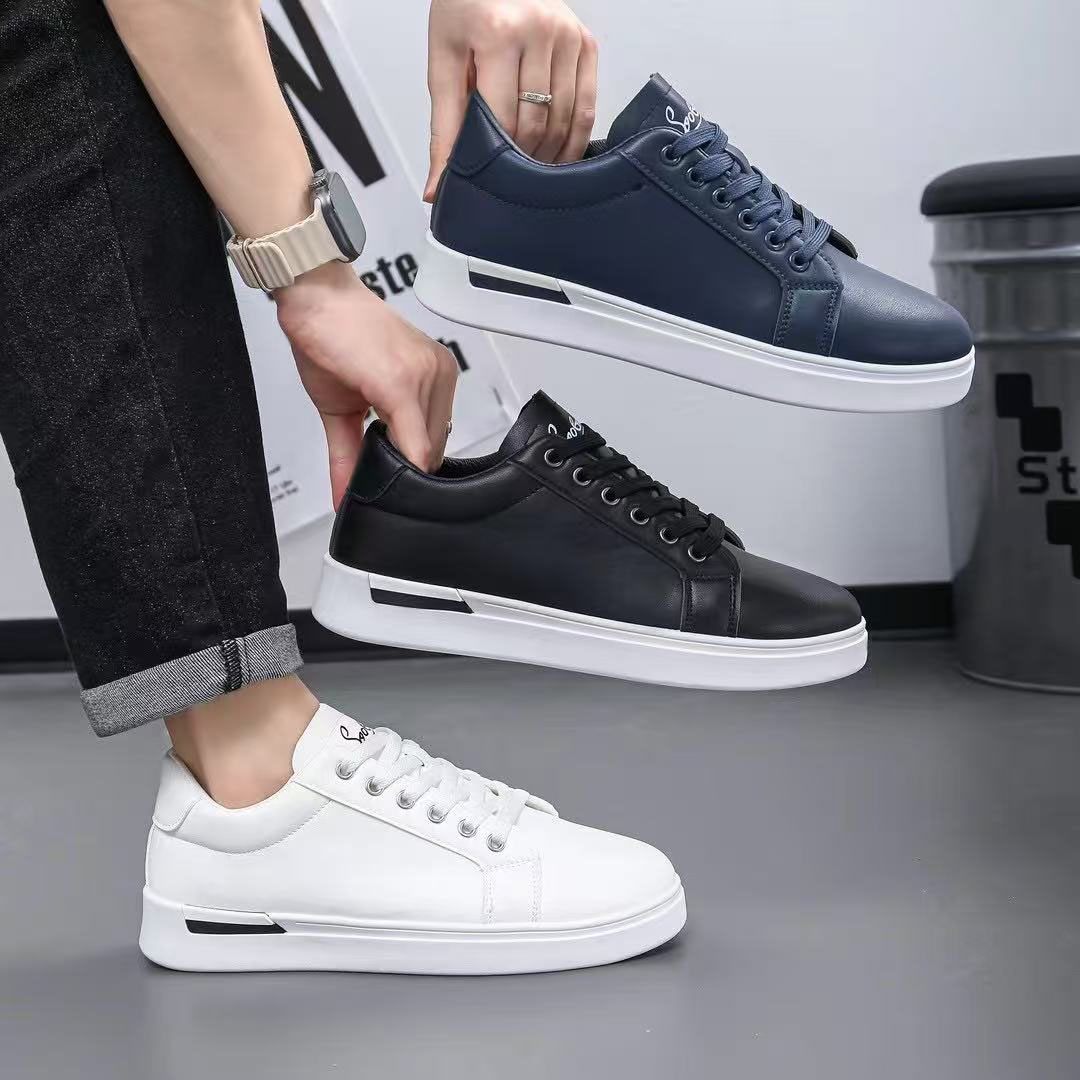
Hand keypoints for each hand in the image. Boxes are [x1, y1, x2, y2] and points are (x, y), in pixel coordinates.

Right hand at [275, 263, 457, 507]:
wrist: (313, 296)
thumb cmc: (331, 337)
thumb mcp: (342, 407)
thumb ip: (349, 454)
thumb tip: (346, 495)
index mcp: (436, 376)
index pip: (436, 440)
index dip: (412, 469)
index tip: (391, 484)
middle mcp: (439, 374)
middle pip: (433, 450)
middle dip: (403, 472)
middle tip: (375, 481)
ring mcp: (426, 377)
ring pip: (423, 452)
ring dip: (397, 470)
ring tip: (367, 467)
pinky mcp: (403, 383)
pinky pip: (410, 441)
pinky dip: (394, 467)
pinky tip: (374, 474)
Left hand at [424, 0, 597, 200]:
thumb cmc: (466, 6)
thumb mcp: (444, 59)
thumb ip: (444, 126)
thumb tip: (438, 186)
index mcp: (497, 32)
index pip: (504, 120)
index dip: (497, 155)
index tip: (488, 171)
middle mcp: (539, 30)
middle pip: (537, 124)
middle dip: (522, 157)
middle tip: (508, 169)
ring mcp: (568, 36)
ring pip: (565, 121)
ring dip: (549, 153)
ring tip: (530, 162)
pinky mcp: (586, 44)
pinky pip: (588, 107)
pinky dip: (575, 138)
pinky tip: (558, 152)